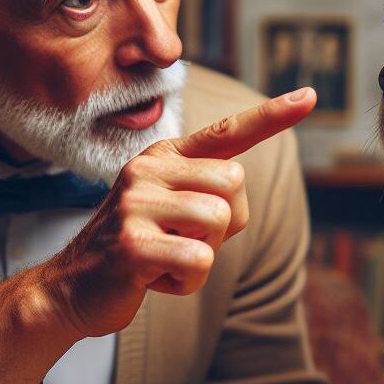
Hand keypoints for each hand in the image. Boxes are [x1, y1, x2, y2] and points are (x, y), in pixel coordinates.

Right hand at [45, 86, 316, 338]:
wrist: (72, 289)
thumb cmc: (136, 249)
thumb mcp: (171, 211)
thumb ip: (206, 192)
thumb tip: (236, 189)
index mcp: (163, 158)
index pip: (226, 132)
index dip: (272, 115)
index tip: (310, 95)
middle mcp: (148, 169)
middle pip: (235, 184)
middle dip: (224, 224)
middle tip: (183, 240)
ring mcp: (137, 204)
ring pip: (219, 222)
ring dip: (203, 255)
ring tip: (166, 258)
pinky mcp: (132, 244)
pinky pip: (199, 260)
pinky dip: (188, 281)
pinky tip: (155, 279)